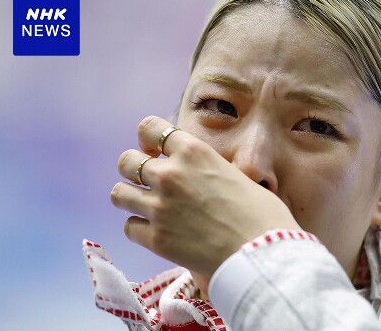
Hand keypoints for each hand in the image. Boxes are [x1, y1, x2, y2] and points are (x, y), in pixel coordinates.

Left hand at [111, 116, 300, 277]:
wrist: (262, 252)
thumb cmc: (262, 214)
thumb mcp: (236, 174)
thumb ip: (208, 170)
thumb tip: (200, 177)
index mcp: (194, 151)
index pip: (149, 127)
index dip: (148, 139)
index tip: (154, 151)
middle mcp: (170, 174)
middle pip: (126, 161)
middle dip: (134, 169)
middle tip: (148, 181)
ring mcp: (159, 207)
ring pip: (118, 193)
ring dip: (130, 197)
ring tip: (145, 205)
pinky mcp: (156, 239)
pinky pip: (129, 227)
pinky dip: (139, 228)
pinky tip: (156, 231)